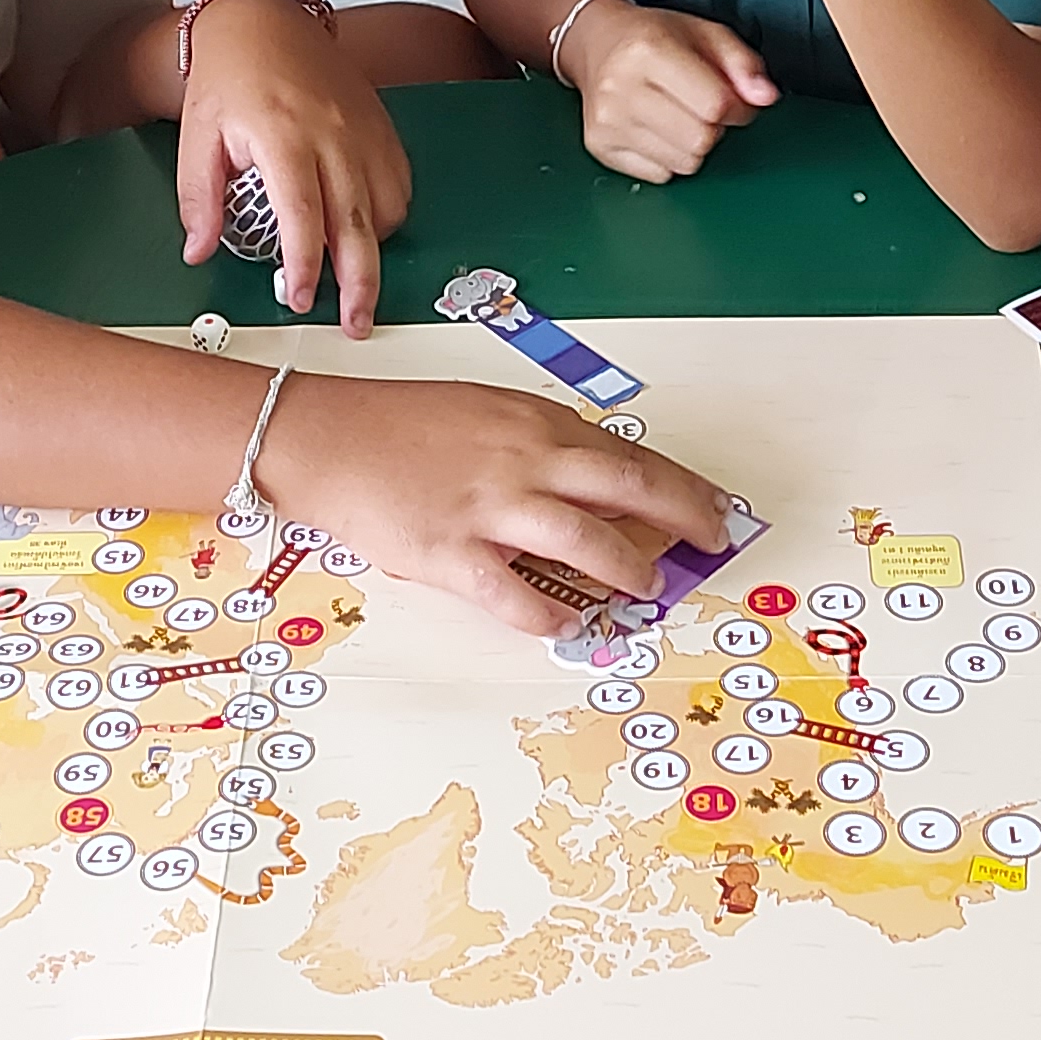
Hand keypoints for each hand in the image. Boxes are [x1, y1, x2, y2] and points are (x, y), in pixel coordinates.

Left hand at [178, 0, 407, 331]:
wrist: (266, 23)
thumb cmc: (229, 77)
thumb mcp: (197, 135)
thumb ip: (199, 198)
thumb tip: (197, 251)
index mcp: (283, 136)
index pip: (303, 214)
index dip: (306, 265)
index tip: (301, 300)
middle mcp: (332, 135)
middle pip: (357, 224)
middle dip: (361, 283)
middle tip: (357, 325)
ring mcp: (363, 133)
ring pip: (384, 210)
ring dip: (372, 252)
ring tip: (352, 278)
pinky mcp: (381, 131)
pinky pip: (398, 188)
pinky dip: (386, 219)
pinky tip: (363, 232)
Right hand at [268, 372, 736, 639]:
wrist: (325, 438)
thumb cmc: (401, 425)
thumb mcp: (486, 414)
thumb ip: (542, 445)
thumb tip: (600, 483)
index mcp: (533, 424)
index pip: (627, 455)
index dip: (681, 484)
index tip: (715, 505)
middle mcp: (522, 460)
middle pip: (626, 486)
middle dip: (682, 516)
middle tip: (714, 541)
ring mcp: (488, 507)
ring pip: (583, 540)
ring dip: (626, 567)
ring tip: (647, 586)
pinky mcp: (450, 552)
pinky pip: (513, 594)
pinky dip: (548, 614)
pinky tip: (568, 625)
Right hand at [561, 0, 779, 182]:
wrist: (597, 43)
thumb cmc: (655, 38)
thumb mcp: (707, 34)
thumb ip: (744, 64)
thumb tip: (766, 97)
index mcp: (649, 50)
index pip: (715, 105)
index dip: (738, 108)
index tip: (733, 100)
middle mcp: (621, 87)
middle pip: (700, 140)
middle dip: (714, 128)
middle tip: (703, 108)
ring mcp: (607, 121)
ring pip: (684, 163)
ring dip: (693, 145)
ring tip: (679, 116)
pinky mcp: (600, 146)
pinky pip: (660, 175)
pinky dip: (669, 158)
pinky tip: (658, 129)